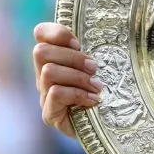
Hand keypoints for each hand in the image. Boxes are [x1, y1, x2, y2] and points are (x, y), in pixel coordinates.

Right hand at [33, 22, 102, 137]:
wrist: (112, 126)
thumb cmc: (112, 90)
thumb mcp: (106, 64)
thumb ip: (98, 48)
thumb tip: (112, 27)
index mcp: (56, 57)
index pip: (41, 33)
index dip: (57, 33)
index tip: (78, 43)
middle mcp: (44, 74)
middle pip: (41, 51)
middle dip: (72, 58)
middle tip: (94, 68)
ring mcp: (44, 95)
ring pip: (48, 71)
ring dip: (77, 77)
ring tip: (97, 86)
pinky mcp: (50, 114)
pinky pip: (55, 93)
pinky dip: (77, 94)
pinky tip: (93, 100)